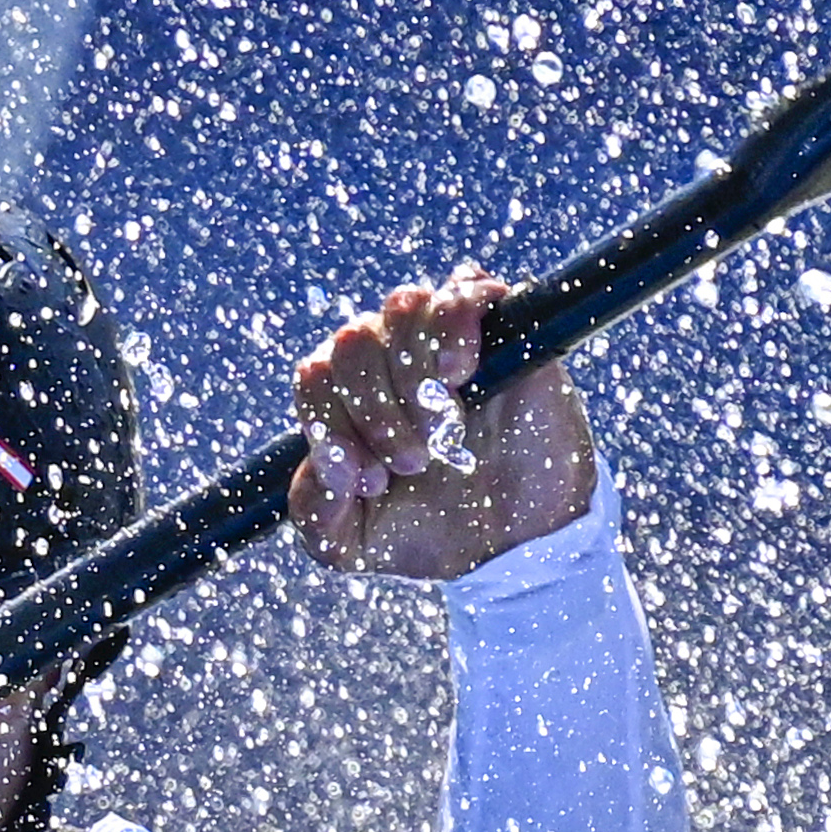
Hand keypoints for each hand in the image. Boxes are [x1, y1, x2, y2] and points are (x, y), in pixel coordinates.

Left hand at [287, 267, 596, 583]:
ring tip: (441, 427)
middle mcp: (387, 359)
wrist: (516, 543)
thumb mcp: (349, 544)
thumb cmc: (429, 531)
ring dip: (412, 374)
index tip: (370, 481)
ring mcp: (441, 339)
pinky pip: (465, 287)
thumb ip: (314, 511)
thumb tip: (323, 460)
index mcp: (344, 398)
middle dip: (375, 411)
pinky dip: (453, 324)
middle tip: (412, 463)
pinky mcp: (500, 330)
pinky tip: (460, 373)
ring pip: (401, 307)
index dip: (330, 425)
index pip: (315, 378)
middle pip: (352, 341)